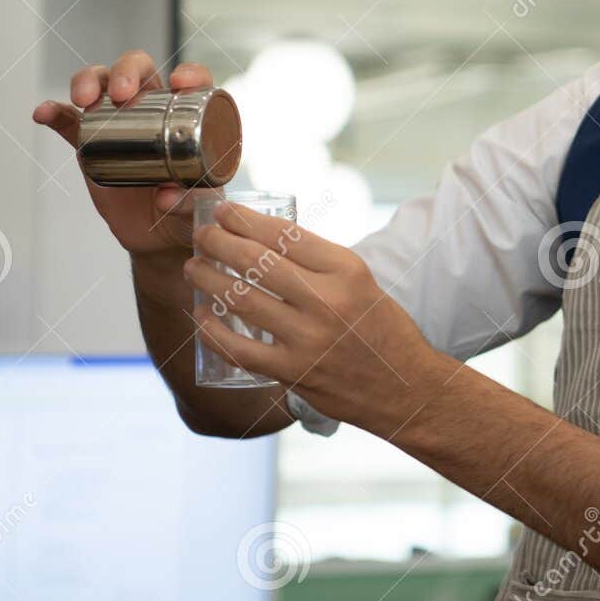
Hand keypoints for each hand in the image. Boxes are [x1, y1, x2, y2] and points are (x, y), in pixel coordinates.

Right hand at [32, 50, 218, 255]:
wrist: (158, 235)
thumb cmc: (190, 210)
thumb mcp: (199, 207)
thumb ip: (188, 201)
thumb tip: (164, 196)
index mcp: (191, 116)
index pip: (194, 81)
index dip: (189, 73)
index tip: (179, 83)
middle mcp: (155, 109)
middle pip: (140, 70)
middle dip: (126, 71)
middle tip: (121, 93)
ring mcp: (119, 123)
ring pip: (101, 84)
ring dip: (89, 81)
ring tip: (83, 99)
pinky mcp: (91, 143)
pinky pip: (68, 121)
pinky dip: (54, 112)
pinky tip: (42, 112)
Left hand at [183, 200, 447, 434]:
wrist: (405, 387)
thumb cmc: (383, 330)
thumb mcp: (363, 283)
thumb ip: (320, 265)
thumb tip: (267, 242)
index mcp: (347, 271)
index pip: (285, 234)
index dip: (246, 220)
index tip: (224, 212)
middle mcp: (327, 301)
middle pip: (257, 262)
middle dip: (219, 242)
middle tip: (202, 236)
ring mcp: (308, 339)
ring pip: (241, 301)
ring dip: (208, 280)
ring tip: (194, 268)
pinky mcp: (294, 373)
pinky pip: (240, 349)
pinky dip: (213, 331)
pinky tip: (200, 316)